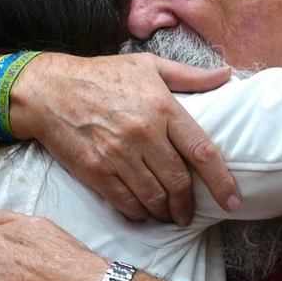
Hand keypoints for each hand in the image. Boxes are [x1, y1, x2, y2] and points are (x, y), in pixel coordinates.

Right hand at [9, 52, 239, 225]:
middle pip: (179, 182)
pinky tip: (142, 213)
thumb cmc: (101, 75)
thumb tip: (226, 75)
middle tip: (188, 213)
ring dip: (165, 212)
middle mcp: (143, 133)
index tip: (232, 201)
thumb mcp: (148, 66)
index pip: (202, 152)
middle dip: (188, 205)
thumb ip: (190, 75)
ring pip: (154, 197)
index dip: (221, 181)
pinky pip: (126, 203)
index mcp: (162, 108)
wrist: (49, 90)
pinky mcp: (96, 171)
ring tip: (167, 214)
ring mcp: (118, 155)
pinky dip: (138, 213)